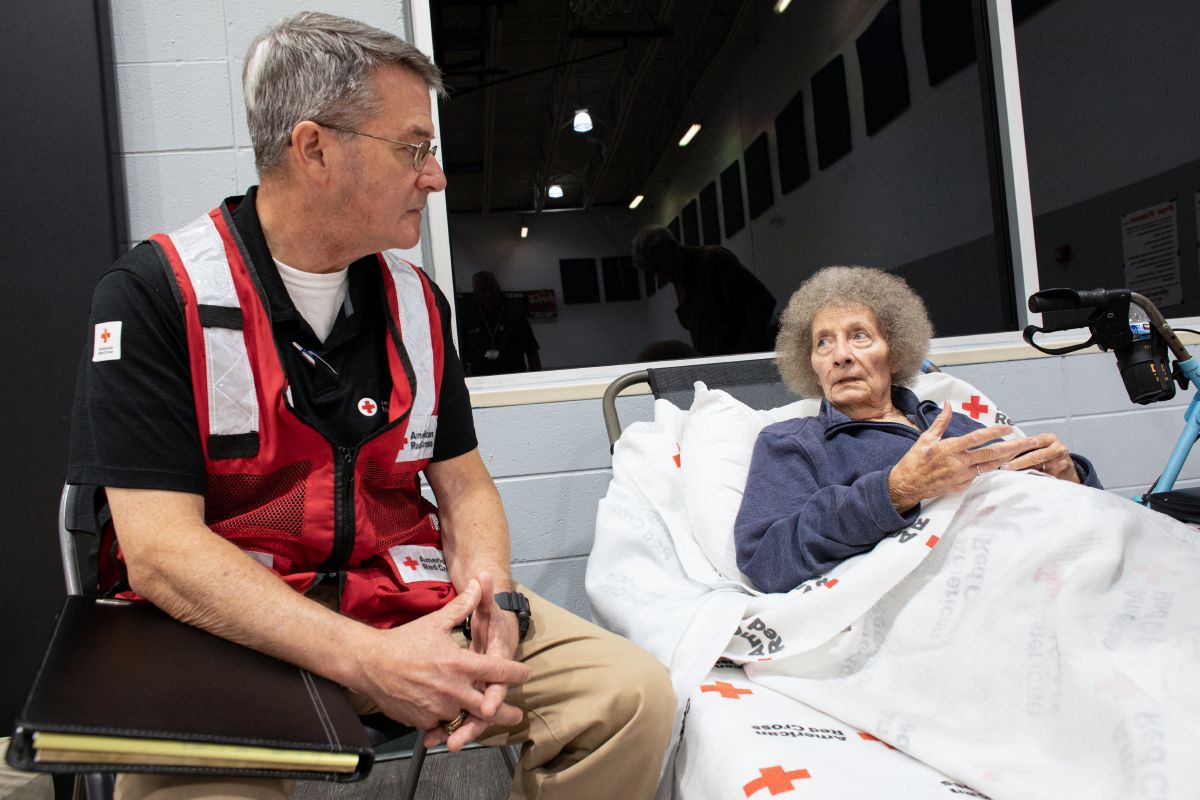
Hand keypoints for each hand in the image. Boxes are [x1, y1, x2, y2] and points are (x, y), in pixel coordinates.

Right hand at [350, 578, 529, 743]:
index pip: (498, 671)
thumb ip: (462, 606)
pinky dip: (447, 723)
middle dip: (505, 713)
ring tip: (482, 717)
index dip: (516, 673)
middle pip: (489, 708)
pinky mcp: (424, 721)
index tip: (525, 674)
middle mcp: (453, 689)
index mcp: (459, 664)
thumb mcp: (436, 622)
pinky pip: (443, 726)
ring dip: (472, 717)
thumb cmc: (404, 642)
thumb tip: (478, 583)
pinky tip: (449, 715)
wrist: (371, 663)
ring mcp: (438, 708)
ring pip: (465, 718)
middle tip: (516, 715)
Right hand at [888, 402, 1028, 510]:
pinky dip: (992, 468)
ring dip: (1008, 458)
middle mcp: (959, 463)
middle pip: (991, 454)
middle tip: (1030, 442)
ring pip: (990, 465)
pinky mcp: (962, 485)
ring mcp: (962, 476)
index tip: (1008, 427)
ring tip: (1022, 452)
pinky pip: (980, 475)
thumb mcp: (925, 438)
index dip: (994, 432)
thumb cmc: (915, 461)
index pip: (976, 438)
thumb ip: (941, 422)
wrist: (907, 485)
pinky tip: (1002, 463)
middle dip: (1013, 447)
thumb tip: (949, 405)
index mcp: (949, 449)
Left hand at [1000, 432, 1079, 482]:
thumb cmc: (1048, 457)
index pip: (1031, 442)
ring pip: (1040, 467)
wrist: (1067, 471)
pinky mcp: (1061, 474)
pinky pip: (1044, 477)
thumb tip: (1002, 452)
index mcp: (1049, 438)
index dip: (1017, 448)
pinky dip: (1032, 478)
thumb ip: (1026, 449)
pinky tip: (1022, 480)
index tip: (1003, 453)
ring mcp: (1061, 462)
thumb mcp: (1040, 448)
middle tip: (1004, 467)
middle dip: (1018, 462)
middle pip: (1035, 455)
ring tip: (1010, 473)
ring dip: (1023, 470)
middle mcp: (1057, 448)